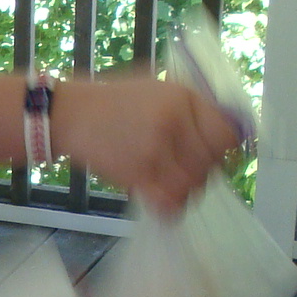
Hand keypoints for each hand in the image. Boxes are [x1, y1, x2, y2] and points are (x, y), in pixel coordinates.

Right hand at [51, 74, 242, 217]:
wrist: (70, 114)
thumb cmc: (115, 100)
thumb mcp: (159, 88)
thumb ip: (193, 107)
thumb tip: (226, 133)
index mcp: (184, 98)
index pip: (226, 136)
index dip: (224, 151)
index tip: (214, 156)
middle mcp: (174, 122)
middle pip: (210, 164)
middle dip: (202, 173)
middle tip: (186, 171)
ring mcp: (155, 149)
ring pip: (192, 186)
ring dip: (185, 191)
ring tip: (171, 183)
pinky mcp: (136, 173)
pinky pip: (169, 202)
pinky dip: (170, 208)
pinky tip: (162, 200)